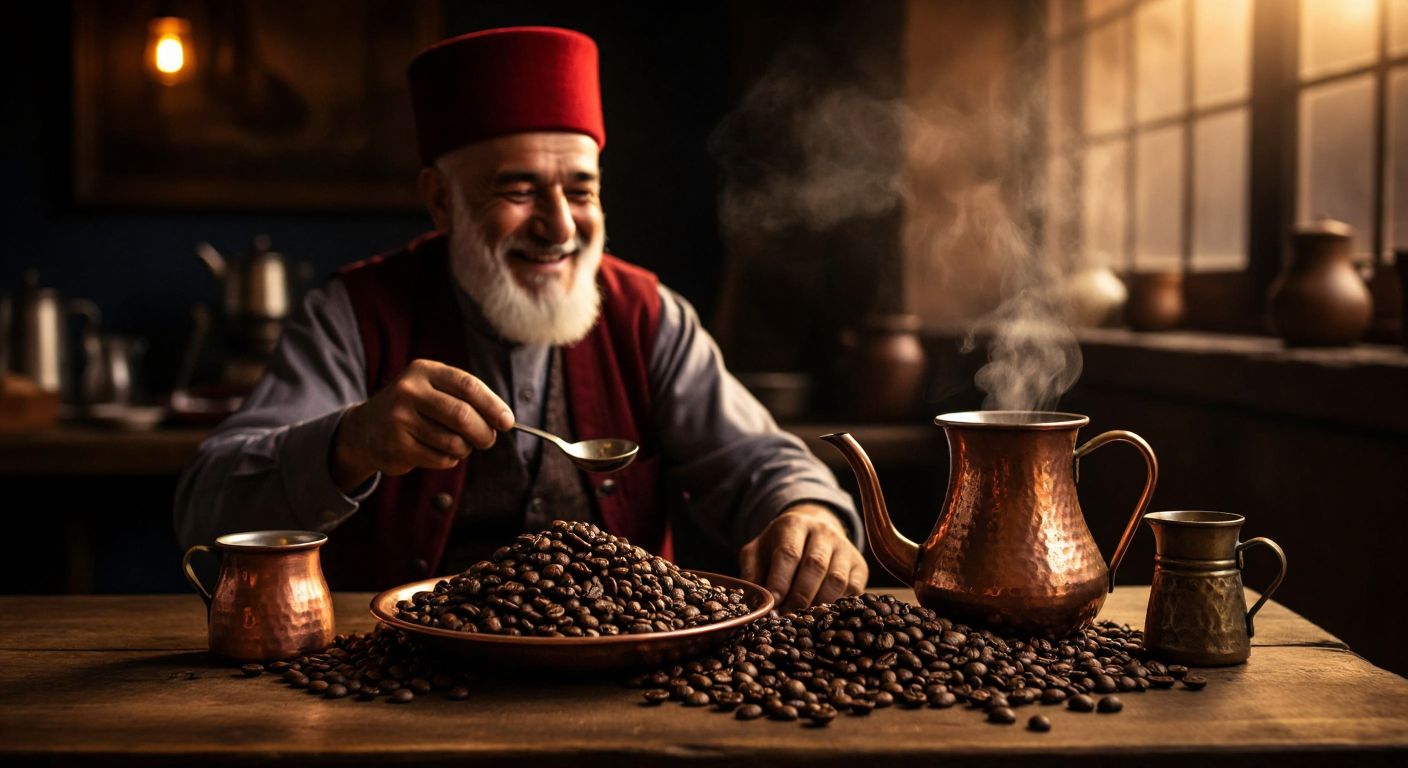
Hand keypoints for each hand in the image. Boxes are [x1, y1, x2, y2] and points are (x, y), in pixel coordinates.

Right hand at [330, 359, 513, 490]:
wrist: (366, 429)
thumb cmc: (414, 409)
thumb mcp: (433, 390)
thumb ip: (466, 398)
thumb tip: (503, 420)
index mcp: (424, 371)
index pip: (467, 385)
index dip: (492, 405)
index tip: (507, 422)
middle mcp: (409, 390)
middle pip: (462, 415)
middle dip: (483, 432)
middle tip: (488, 440)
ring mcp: (400, 418)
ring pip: (453, 441)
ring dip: (465, 449)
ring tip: (457, 445)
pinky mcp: (397, 445)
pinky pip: (440, 459)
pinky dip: (449, 460)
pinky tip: (437, 452)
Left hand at [739, 503, 867, 612]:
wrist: (813, 531)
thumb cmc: (779, 546)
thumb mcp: (758, 551)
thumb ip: (752, 572)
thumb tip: (754, 600)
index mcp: (794, 525)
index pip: (788, 553)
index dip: (780, 580)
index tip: (773, 603)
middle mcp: (823, 532)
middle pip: (814, 566)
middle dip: (799, 596)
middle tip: (786, 617)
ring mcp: (844, 548)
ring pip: (836, 580)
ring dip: (818, 604)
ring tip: (803, 619)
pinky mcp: (859, 565)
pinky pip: (853, 589)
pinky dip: (838, 606)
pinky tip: (822, 614)